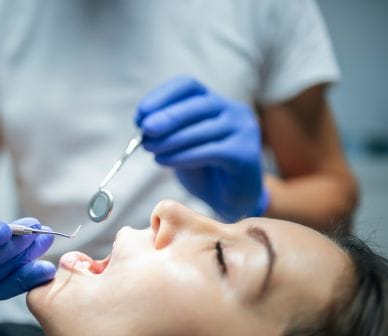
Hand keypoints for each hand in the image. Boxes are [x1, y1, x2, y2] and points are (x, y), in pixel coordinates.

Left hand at [136, 75, 269, 221]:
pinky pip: (211, 151)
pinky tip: (164, 161)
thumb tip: (143, 126)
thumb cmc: (205, 169)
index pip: (188, 86)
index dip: (162, 96)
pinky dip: (183, 155)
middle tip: (146, 129)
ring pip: (202, 129)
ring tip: (149, 148)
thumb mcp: (181, 145)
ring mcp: (243, 130)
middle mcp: (233, 111)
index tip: (141, 112)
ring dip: (171, 139)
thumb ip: (167, 134)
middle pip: (197, 105)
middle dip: (168, 116)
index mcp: (215, 102)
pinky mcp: (246, 153)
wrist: (232, 198)